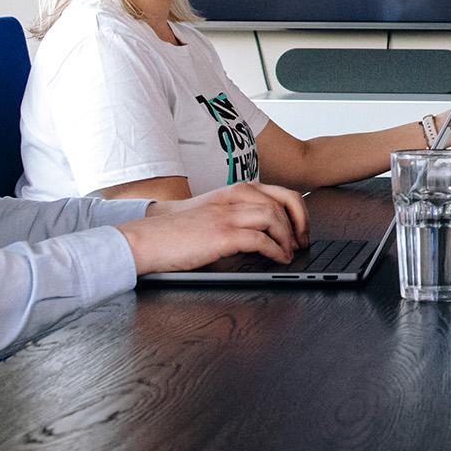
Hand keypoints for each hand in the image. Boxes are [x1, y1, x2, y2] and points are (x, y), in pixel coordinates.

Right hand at [122, 182, 310, 274]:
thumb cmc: (177, 230)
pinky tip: (279, 259)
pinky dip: (276, 251)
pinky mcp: (221, 235)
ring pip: (274, 217)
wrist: (147, 238)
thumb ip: (237, 214)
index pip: (279, 192)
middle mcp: (232, 198)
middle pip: (283, 202)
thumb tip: (266, 232)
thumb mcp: (211, 213)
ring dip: (289, 237)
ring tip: (291, 252)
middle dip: (300, 223)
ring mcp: (227, 215)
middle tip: (303, 242)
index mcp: (232, 191)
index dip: (297, 210)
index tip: (302, 228)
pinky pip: (260, 240)